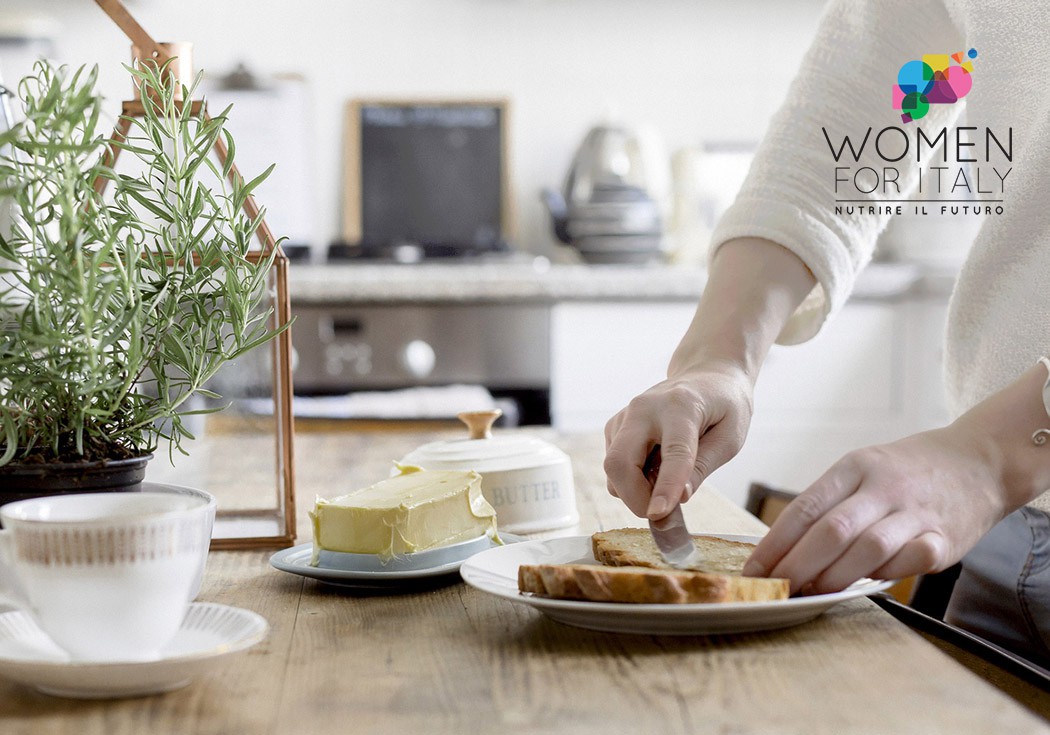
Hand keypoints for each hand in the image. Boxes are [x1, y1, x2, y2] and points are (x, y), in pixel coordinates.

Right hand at [604, 359, 753, 518]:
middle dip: (634, 498)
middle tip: (660, 514)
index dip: (665, 487)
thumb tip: (680, 498)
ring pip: (612, 468)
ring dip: (634, 491)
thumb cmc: (723, 405)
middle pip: (620, 462)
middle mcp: (644, 408)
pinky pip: (614, 466)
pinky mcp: (615, 427)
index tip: (658, 515)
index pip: (672, 453)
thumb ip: (704, 466)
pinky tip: (654, 469)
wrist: (706, 375)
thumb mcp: (730, 437)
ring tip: (666, 483)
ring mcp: (625, 416)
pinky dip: (631, 479)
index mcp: (681, 406)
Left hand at [742, 424, 1007, 594]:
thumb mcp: (862, 470)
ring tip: (812, 592)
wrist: (978, 460)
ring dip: (834, 577)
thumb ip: (830, 506)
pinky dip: (885, 576)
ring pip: (867, 549)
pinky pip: (910, 561)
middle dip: (796, 566)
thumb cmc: (905, 472)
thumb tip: (786, 553)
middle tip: (775, 589)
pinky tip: (869, 584)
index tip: (753, 571)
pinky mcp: (944, 538)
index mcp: (854, 467)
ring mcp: (915, 512)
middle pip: (830, 532)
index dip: (774, 545)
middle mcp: (882, 487)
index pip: (804, 509)